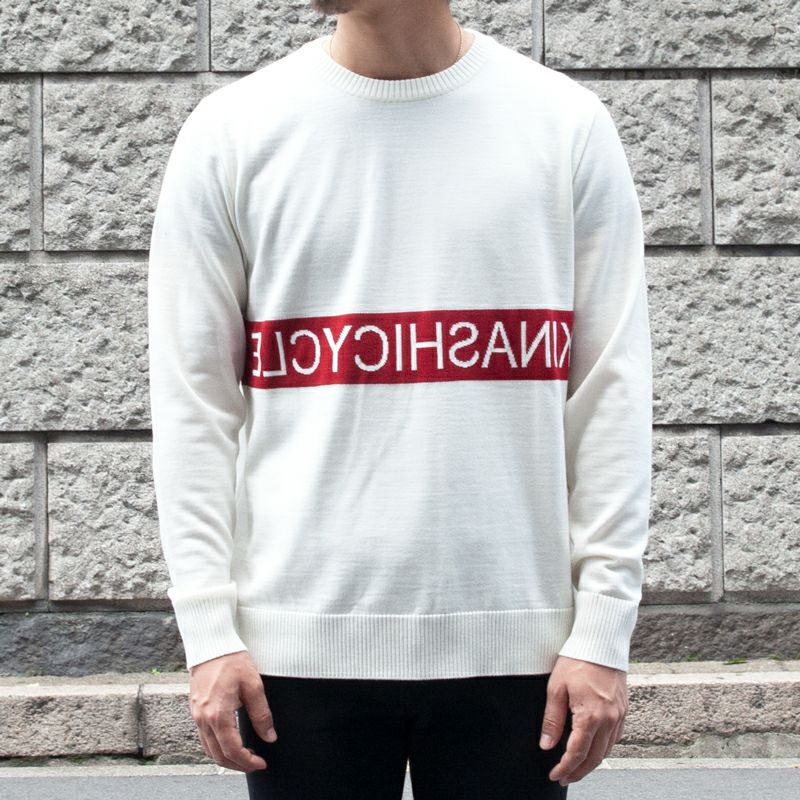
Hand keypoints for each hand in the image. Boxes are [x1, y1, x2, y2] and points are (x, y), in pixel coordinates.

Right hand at [188, 650, 277, 771]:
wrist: (211, 645)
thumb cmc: (232, 660)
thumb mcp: (253, 685)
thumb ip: (261, 714)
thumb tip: (270, 736)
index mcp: (218, 714)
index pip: (232, 750)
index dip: (247, 761)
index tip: (261, 763)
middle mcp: (203, 719)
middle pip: (218, 755)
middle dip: (238, 765)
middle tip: (255, 764)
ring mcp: (197, 716)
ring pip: (209, 749)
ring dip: (226, 758)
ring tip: (246, 756)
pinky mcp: (195, 711)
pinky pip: (204, 738)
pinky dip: (217, 747)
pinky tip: (230, 742)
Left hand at [539, 655, 627, 784]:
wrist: (601, 642)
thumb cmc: (577, 660)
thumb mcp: (556, 688)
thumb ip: (552, 719)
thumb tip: (546, 744)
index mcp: (591, 716)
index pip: (577, 753)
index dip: (565, 768)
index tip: (555, 775)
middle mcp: (609, 719)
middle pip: (595, 758)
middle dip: (579, 772)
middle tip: (565, 777)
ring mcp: (619, 715)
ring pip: (607, 750)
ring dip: (592, 762)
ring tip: (577, 766)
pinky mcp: (623, 709)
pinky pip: (615, 737)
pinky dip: (604, 747)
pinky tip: (594, 746)